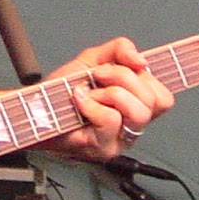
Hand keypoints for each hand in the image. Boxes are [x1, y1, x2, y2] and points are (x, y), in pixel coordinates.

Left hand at [41, 36, 174, 160]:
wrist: (34, 110)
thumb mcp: (92, 61)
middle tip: (99, 76)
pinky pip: (112, 119)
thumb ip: (119, 50)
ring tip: (90, 93)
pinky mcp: (104, 149)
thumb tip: (141, 60)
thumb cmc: (61, 92)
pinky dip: (92, 104)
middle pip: (154, 100)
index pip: (164, 98)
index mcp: (135, 107)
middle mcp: (132, 127)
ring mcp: (120, 141)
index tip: (139, 65)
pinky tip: (79, 102)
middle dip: (124, 78)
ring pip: (139, 111)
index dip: (153, 79)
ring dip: (110, 93)